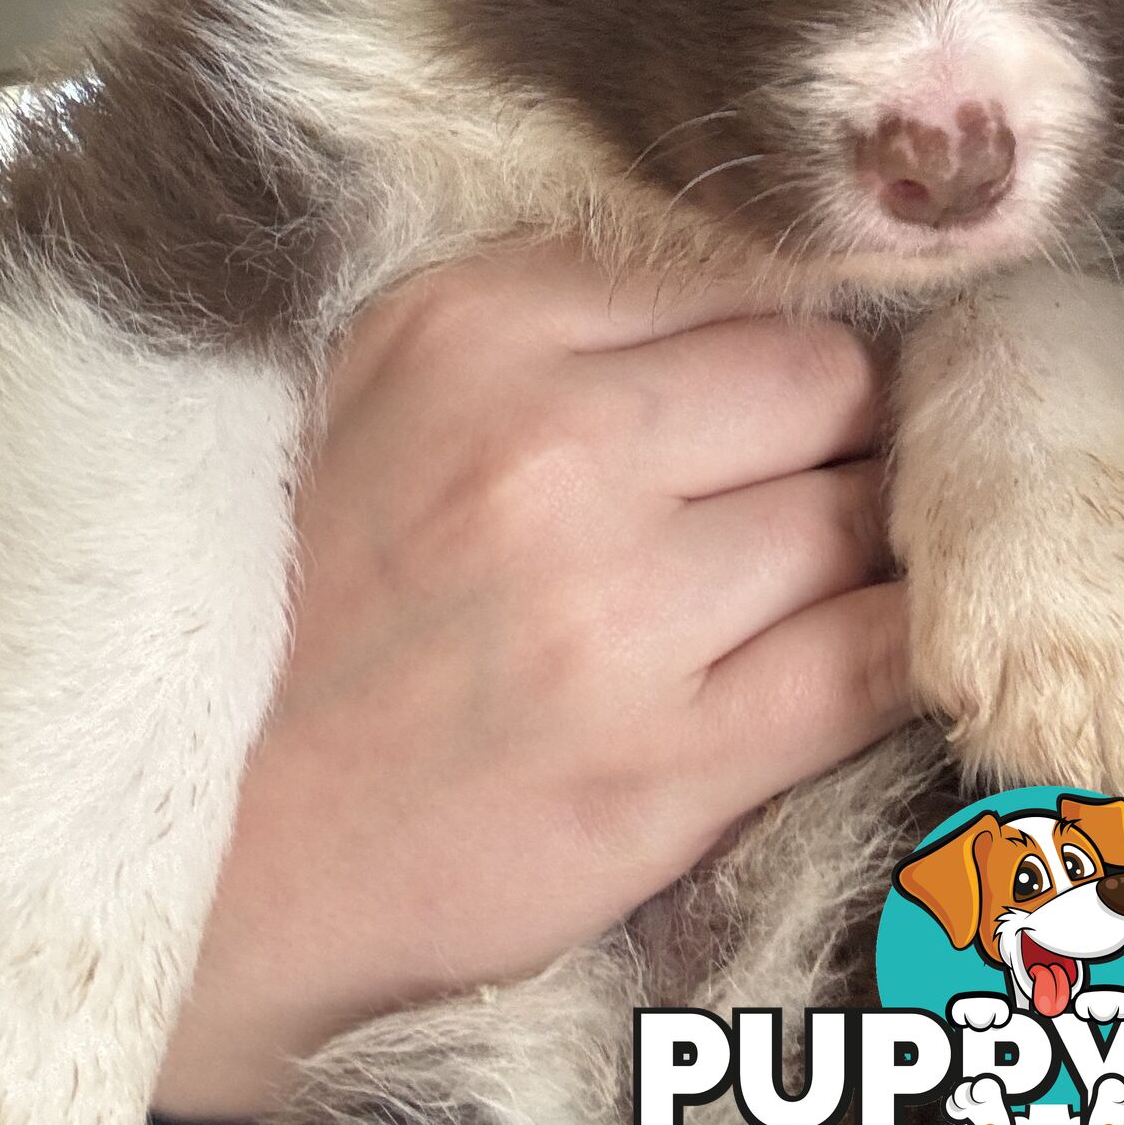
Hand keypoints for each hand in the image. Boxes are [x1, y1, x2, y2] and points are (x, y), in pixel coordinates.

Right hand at [154, 244, 909, 1121]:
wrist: (226, 848)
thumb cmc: (320, 596)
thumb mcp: (388, 385)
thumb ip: (558, 316)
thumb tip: (761, 289)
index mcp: (474, 329)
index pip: (740, 277)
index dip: (767, 341)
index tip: (763, 393)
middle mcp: (549, 449)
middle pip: (825, 381)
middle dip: (832, 430)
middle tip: (792, 482)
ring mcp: (616, 611)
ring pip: (863, 516)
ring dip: (854, 547)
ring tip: (790, 579)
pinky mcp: (672, 759)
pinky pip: (875, 658)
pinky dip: (897, 643)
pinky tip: (861, 644)